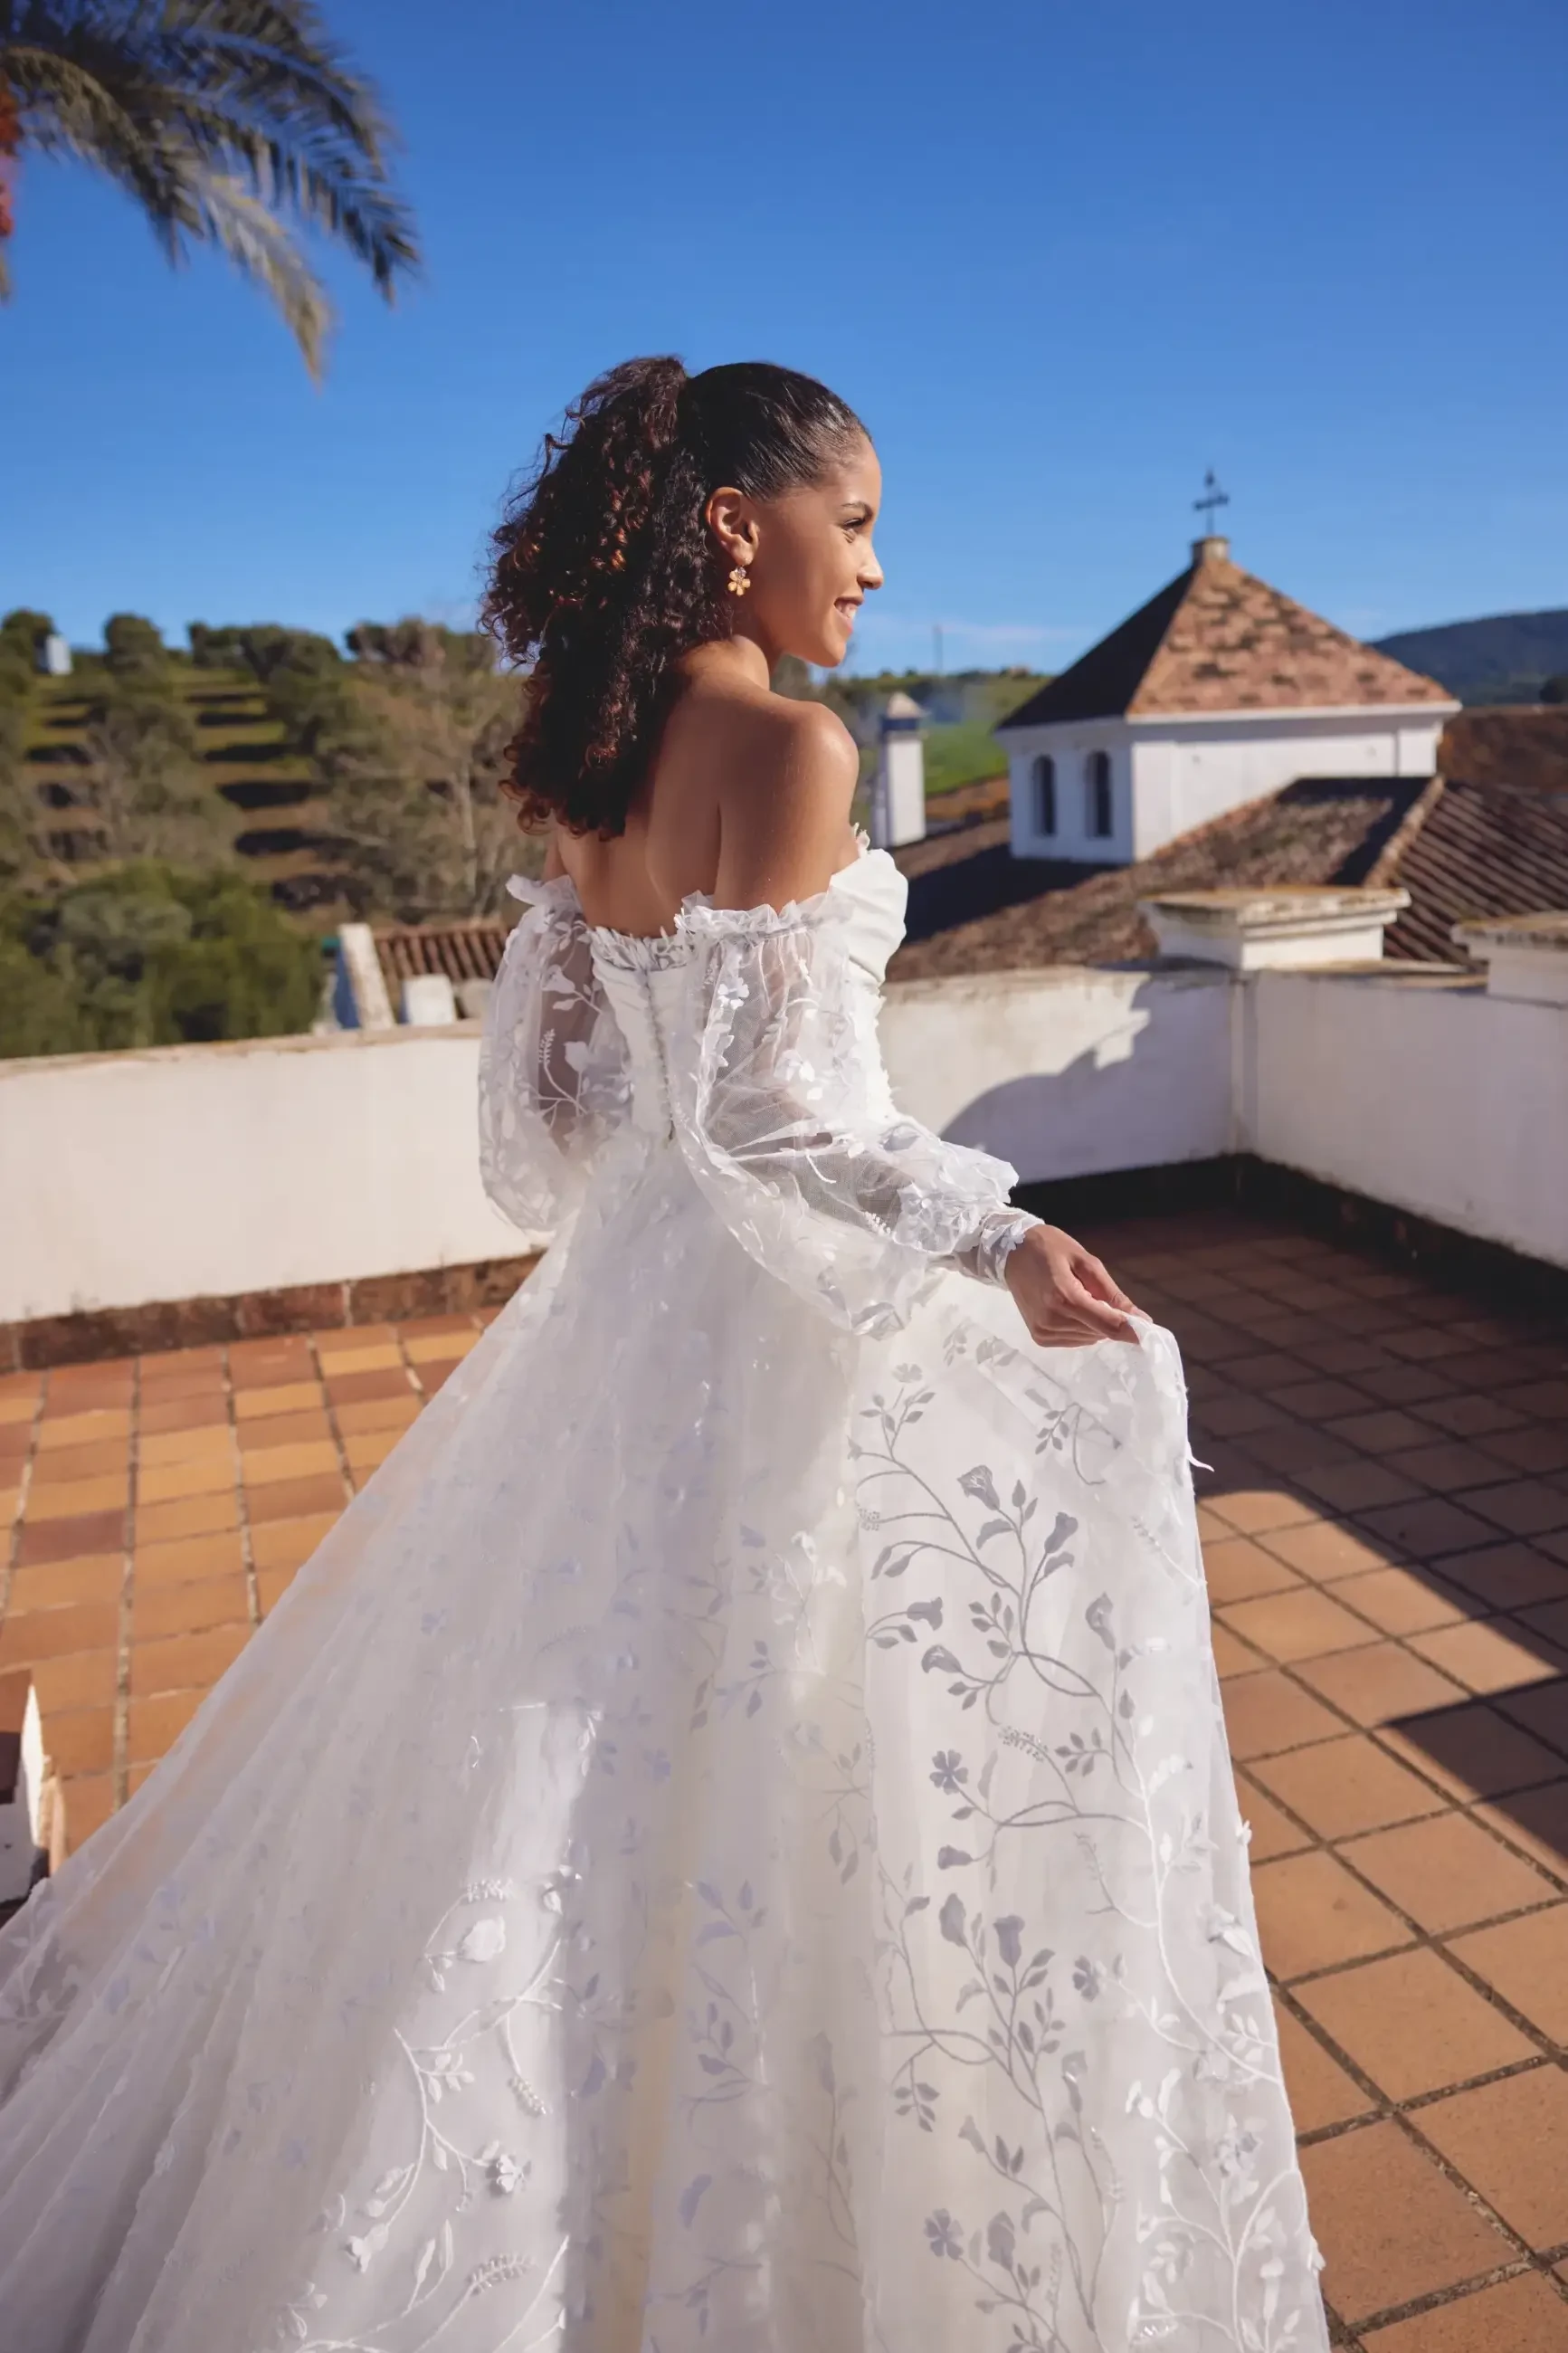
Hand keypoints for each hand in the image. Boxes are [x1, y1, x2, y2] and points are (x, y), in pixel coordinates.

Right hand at [1003, 1223, 1141, 1346]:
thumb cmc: (1051, 1248)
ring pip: (1089, 1339)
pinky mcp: (1039, 1338)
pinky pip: (1074, 1340)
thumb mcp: (1086, 1262)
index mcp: (1064, 1297)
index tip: (1151, 1333)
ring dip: (1095, 1324)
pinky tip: (1072, 1309)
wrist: (1010, 1252)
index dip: (1132, 1331)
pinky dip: (1082, 1328)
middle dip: (1110, 1320)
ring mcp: (1044, 1331)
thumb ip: (1113, 1294)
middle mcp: (1052, 1320)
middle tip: (1099, 1294)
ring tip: (1081, 1298)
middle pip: (1100, 1333)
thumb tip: (1141, 1319)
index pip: (1107, 1325)